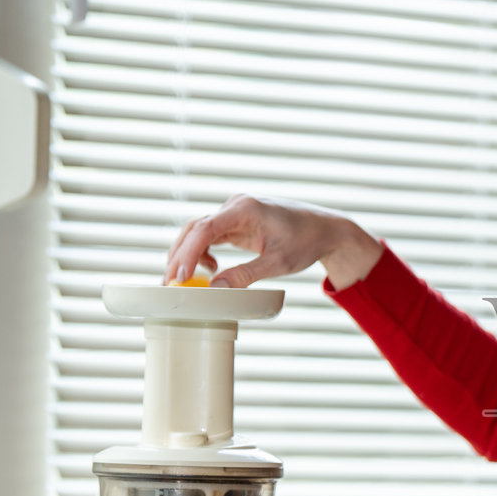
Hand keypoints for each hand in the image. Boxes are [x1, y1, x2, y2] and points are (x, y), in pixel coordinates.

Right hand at [164, 194, 383, 290]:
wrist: (326, 230)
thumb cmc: (307, 242)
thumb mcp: (278, 262)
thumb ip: (246, 275)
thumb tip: (216, 289)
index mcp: (246, 209)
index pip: (205, 228)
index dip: (188, 253)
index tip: (179, 276)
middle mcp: (236, 206)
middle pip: (195, 228)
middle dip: (179, 256)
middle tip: (170, 283)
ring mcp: (235, 212)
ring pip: (199, 231)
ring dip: (187, 254)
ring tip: (181, 281)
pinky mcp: (237, 222)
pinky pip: (210, 235)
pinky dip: (202, 252)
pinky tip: (210, 269)